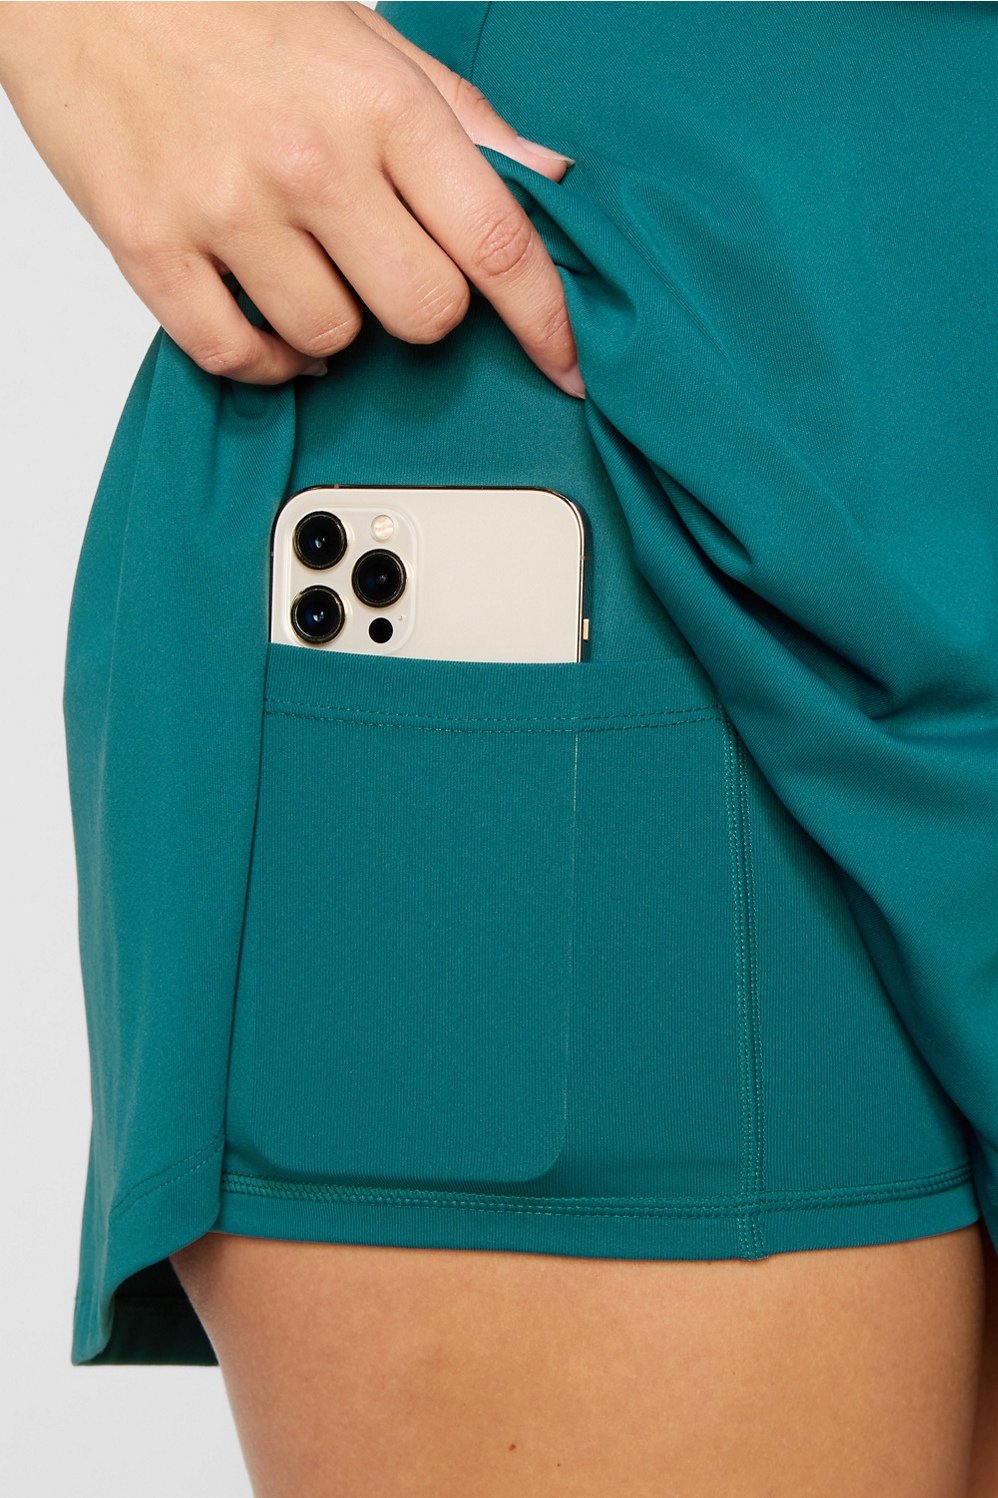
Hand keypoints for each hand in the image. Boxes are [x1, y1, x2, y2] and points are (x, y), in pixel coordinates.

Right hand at [0, 1, 582, 392]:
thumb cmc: (228, 8)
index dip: (544, 318)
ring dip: (331, 325)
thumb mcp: (368, 39)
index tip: (566, 363)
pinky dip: (260, 355)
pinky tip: (259, 313)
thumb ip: (462, 120)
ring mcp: (227, 209)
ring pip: (330, 343)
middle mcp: (309, 158)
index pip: (496, 241)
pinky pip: (236, 357)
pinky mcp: (152, 247)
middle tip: (382, 264)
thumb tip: (546, 180)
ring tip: (301, 265)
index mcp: (380, 103)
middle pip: (423, 314)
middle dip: (419, 308)